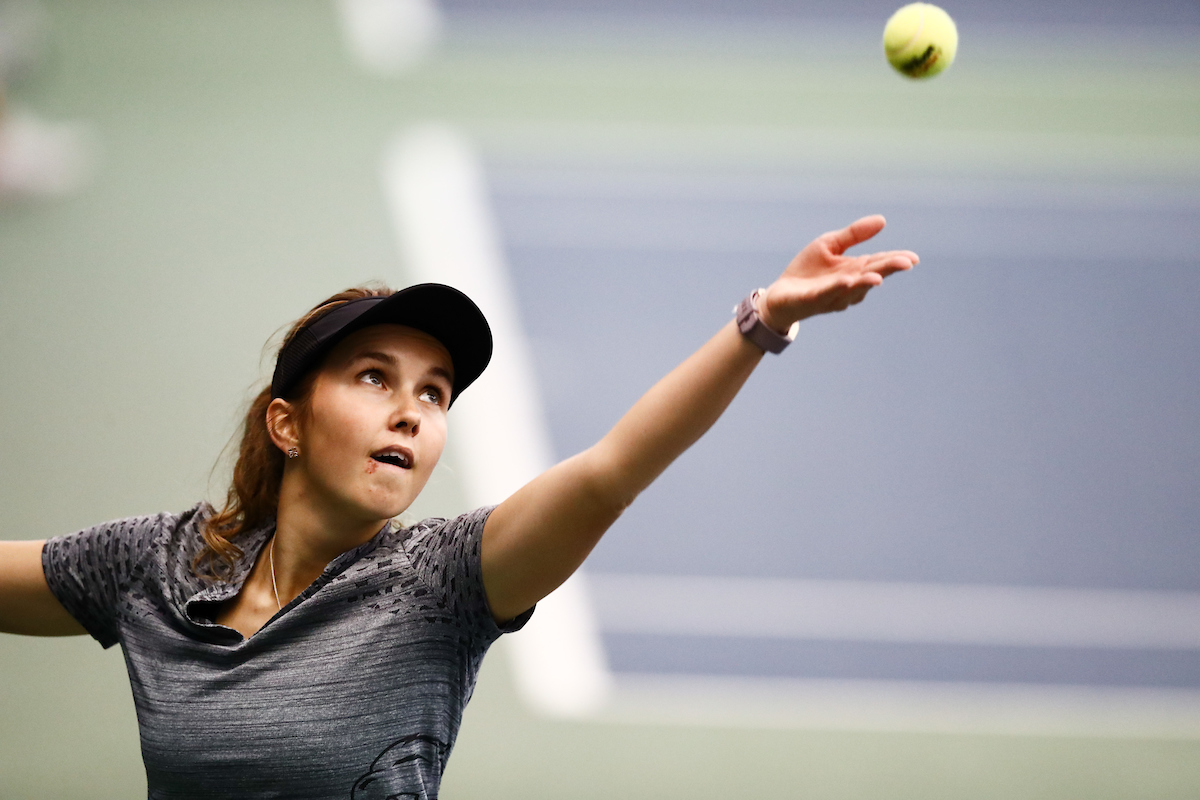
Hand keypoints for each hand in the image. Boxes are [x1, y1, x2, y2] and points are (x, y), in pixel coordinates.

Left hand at [758, 215, 917, 330]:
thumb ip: (854, 234)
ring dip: (865, 282)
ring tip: (878, 276)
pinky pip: (826, 294)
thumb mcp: (830, 244)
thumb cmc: (808, 270)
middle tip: (906, 263)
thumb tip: (882, 220)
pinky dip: (837, 288)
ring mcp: (832, 295)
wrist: (780, 294)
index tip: (913, 258)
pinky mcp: (812, 300)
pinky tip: (846, 281)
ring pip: (852, 289)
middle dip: (888, 270)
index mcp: (855, 270)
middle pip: (871, 276)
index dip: (896, 261)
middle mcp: (848, 285)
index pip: (879, 264)